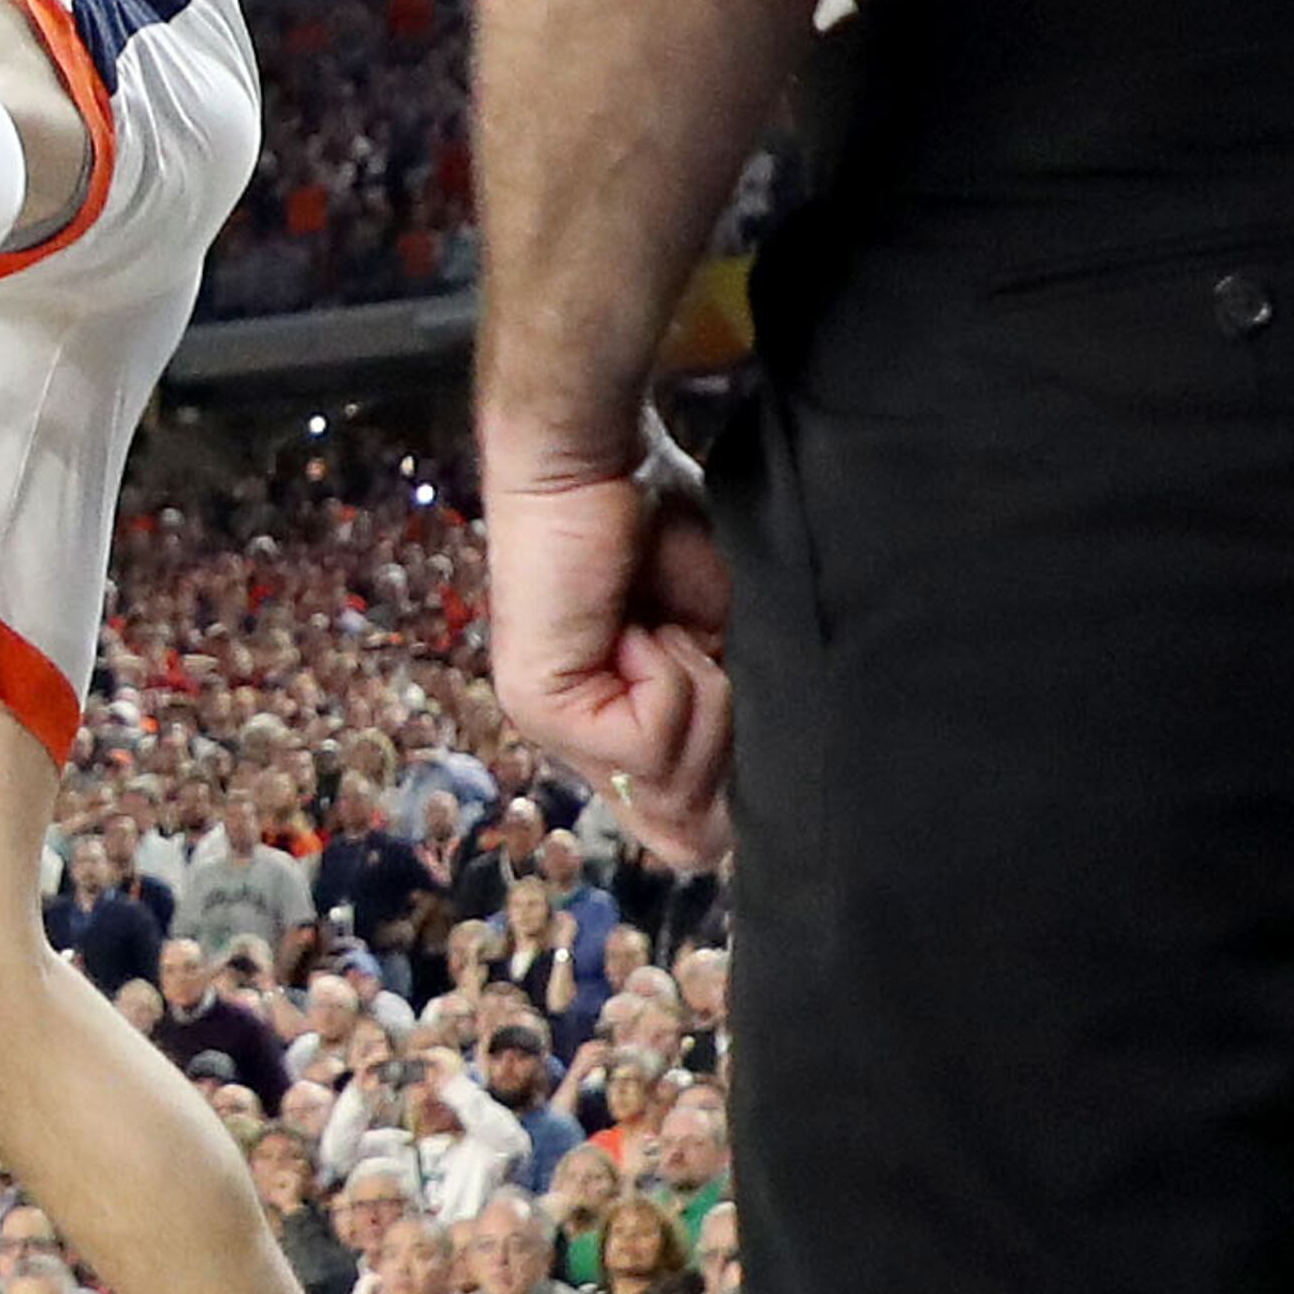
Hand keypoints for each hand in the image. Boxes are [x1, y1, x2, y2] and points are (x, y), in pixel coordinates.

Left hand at [485, 455, 733, 871]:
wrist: (602, 455)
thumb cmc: (665, 532)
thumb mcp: (726, 645)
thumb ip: (734, 729)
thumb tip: (750, 815)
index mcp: (628, 743)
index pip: (694, 837)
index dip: (740, 776)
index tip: (732, 678)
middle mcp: (586, 753)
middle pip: (690, 836)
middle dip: (726, 745)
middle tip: (702, 653)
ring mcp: (557, 734)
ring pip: (674, 789)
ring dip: (704, 698)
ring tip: (670, 626)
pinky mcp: (542, 706)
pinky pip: (646, 743)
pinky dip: (671, 677)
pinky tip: (642, 622)